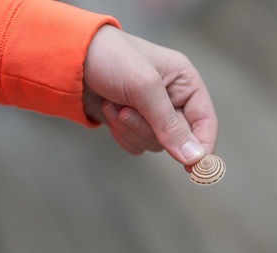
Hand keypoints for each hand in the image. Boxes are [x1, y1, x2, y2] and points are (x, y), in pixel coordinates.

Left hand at [83, 25, 217, 167]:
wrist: (71, 61)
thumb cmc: (112, 59)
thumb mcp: (144, 87)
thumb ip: (170, 125)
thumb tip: (195, 158)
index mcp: (185, 82)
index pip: (205, 121)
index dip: (203, 146)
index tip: (194, 169)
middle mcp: (172, 99)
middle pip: (177, 139)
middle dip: (147, 129)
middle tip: (127, 111)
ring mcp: (151, 113)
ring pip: (153, 144)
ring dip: (130, 129)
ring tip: (114, 104)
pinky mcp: (133, 123)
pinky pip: (135, 145)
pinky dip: (121, 133)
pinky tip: (110, 110)